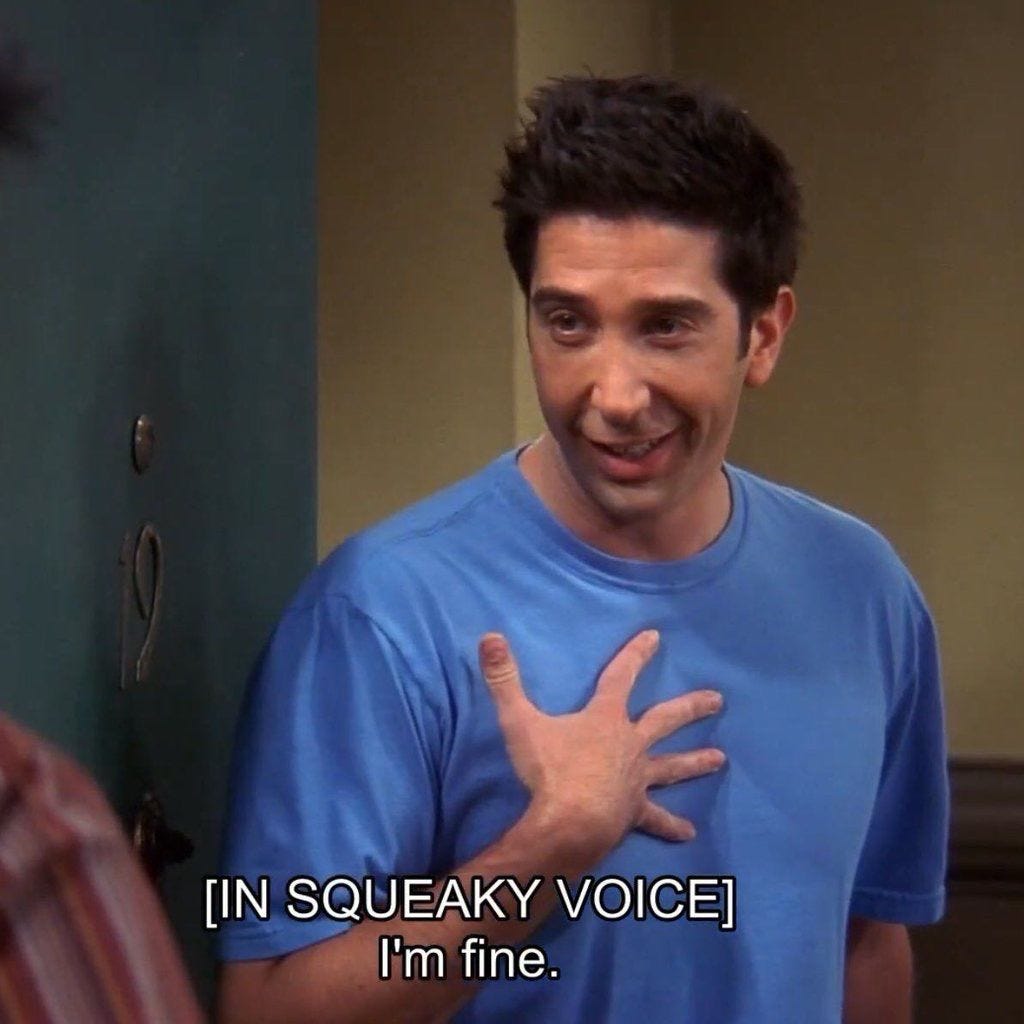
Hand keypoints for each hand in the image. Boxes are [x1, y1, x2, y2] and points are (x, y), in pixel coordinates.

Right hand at [478, 629, 723, 865]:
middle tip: (718, 700)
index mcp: (605, 719)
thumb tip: (490, 637)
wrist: (571, 823)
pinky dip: (671, 825)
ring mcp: (635, 780)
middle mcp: (629, 745)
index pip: (621, 677)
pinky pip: (656, 818)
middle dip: (690, 707)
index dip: (636, 655)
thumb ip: (504, 679)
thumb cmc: (549, 770)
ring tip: (720, 758)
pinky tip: (689, 833)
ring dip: (695, 762)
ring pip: (671, 767)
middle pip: (665, 720)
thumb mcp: (519, 721)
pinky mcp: (633, 812)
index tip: (656, 636)